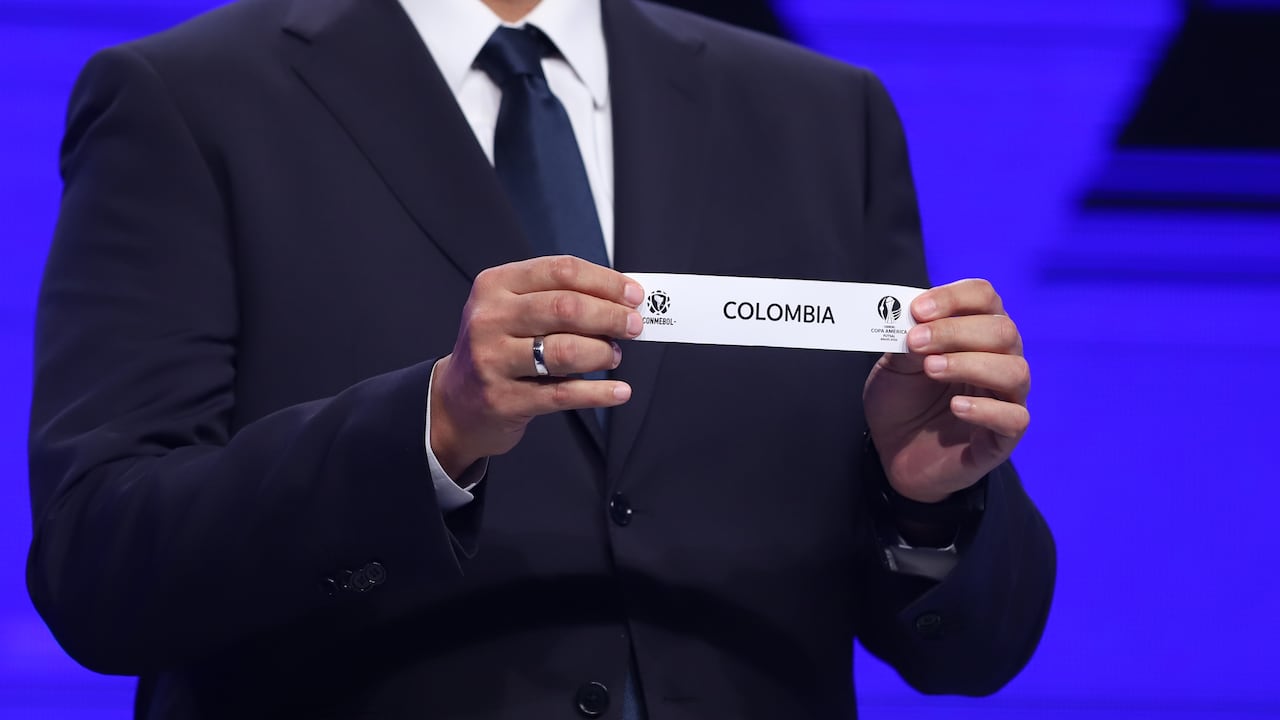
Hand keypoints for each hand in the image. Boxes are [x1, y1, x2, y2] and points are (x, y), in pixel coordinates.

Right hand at [430, 256, 644, 476]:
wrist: (455, 402)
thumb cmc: (498, 348)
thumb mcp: (513, 311)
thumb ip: (558, 298)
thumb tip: (621, 300)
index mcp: (495, 285)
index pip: (560, 271)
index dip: (605, 281)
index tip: (633, 295)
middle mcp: (489, 319)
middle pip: (566, 308)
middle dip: (610, 316)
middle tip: (634, 326)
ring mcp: (493, 360)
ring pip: (566, 350)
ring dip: (603, 353)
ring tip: (614, 356)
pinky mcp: (504, 399)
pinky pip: (563, 393)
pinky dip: (599, 392)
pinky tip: (619, 390)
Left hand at [862, 279, 1029, 502]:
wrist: (892, 453)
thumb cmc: (902, 402)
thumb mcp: (895, 366)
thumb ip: (908, 342)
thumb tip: (915, 319)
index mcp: (976, 332)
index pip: (984, 298)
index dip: (954, 298)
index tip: (917, 310)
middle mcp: (1001, 359)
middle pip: (1003, 330)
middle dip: (955, 331)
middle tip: (916, 342)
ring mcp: (1007, 398)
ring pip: (1014, 371)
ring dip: (970, 364)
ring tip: (931, 369)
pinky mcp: (1003, 437)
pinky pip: (1014, 418)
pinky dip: (986, 408)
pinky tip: (956, 406)